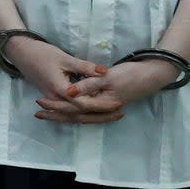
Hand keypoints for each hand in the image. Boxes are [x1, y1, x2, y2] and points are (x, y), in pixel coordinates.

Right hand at [4, 37, 120, 124]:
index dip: (103, 105)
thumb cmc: (43, 54)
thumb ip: (85, 67)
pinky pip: (68, 112)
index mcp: (61, 90)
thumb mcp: (65, 58)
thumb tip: (105, 72)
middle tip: (119, 113)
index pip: (85, 104)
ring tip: (109, 116)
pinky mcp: (51, 98)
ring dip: (92, 116)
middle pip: (82, 114)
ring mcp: (53, 101)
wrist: (21, 53)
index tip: (118, 104)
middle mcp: (57, 100)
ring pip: (75, 115)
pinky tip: (91, 114)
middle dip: (101, 114)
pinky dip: (80, 114)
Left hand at [40, 59, 179, 122]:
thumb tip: (69, 92)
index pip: (73, 108)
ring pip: (79, 115)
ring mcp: (104, 107)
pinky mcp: (105, 102)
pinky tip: (65, 110)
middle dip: (56, 114)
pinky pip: (86, 111)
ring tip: (46, 114)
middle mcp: (101, 109)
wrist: (152, 74)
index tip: (40, 103)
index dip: (56, 106)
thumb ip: (88, 85)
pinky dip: (73, 111)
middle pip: (74, 115)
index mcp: (101, 104)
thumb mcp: (108, 77)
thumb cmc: (131, 74)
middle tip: (38, 111)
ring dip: (63, 115)